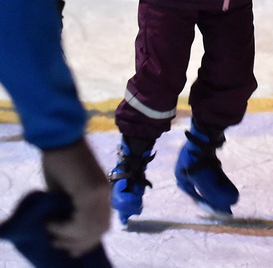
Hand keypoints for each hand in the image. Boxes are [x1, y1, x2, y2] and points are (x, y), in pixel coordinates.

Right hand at [41, 139, 109, 257]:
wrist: (62, 139)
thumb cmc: (61, 162)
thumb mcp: (66, 191)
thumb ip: (70, 207)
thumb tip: (65, 228)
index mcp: (104, 194)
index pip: (103, 224)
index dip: (88, 240)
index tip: (72, 248)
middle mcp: (106, 194)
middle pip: (100, 230)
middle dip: (80, 243)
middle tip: (60, 245)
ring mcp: (100, 192)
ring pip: (91, 228)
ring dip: (70, 237)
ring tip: (52, 232)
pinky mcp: (90, 190)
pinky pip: (81, 219)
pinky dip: (65, 227)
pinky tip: (51, 222)